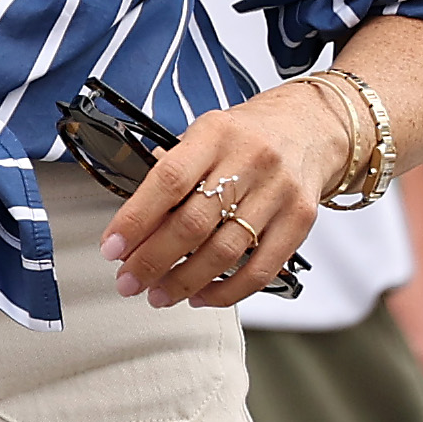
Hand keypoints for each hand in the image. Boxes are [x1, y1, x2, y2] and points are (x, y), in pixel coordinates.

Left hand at [101, 77, 349, 308]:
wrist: (310, 126)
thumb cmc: (246, 134)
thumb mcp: (205, 133)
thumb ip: (175, 169)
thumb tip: (136, 217)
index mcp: (214, 133)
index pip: (167, 181)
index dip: (136, 219)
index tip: (112, 248)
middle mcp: (248, 161)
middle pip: (193, 224)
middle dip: (153, 260)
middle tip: (129, 281)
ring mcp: (277, 193)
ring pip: (224, 252)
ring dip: (184, 281)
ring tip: (159, 294)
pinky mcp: (300, 221)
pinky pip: (260, 269)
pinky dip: (226, 291)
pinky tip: (201, 295)